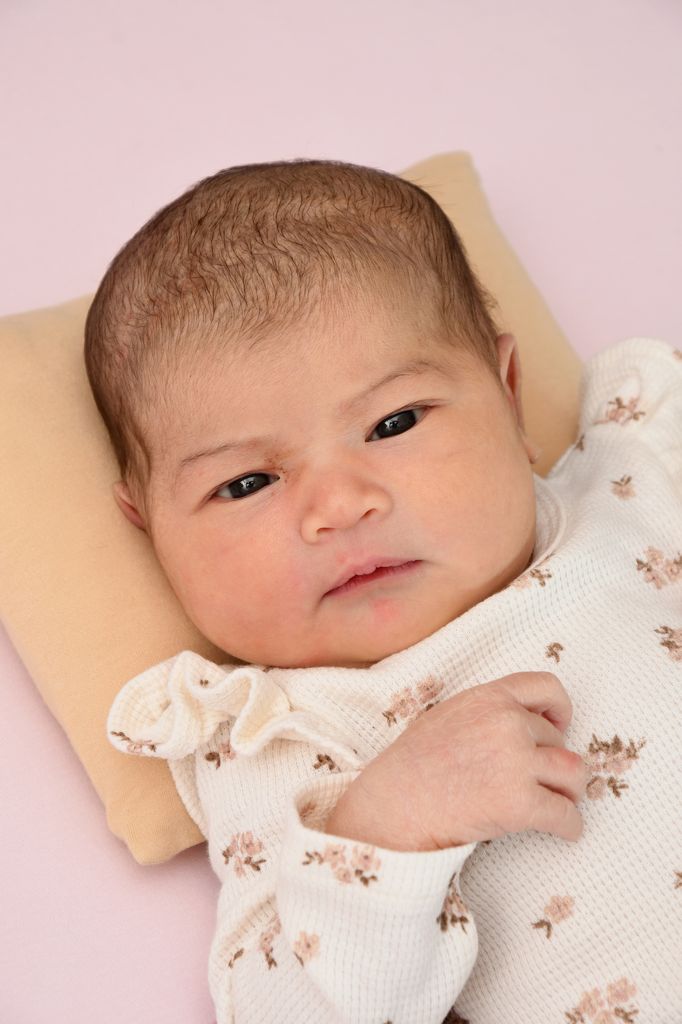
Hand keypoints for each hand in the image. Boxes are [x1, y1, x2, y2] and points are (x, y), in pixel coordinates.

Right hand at [325, 671, 587, 850]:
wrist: (393, 805)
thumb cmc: (413, 766)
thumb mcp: (448, 716)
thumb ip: (487, 713)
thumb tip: (525, 725)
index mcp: (488, 697)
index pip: (547, 686)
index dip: (560, 709)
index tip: (560, 726)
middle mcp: (507, 722)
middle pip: (559, 740)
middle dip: (552, 763)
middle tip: (537, 783)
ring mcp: (515, 761)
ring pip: (574, 773)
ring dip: (570, 791)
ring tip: (560, 803)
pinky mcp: (520, 803)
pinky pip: (566, 815)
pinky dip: (570, 826)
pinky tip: (564, 831)